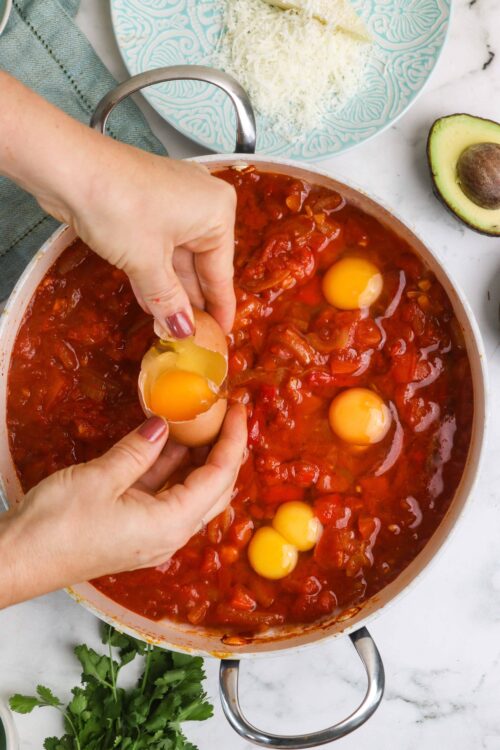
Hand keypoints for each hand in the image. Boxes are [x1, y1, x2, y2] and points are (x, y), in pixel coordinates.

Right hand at [0, 406, 246, 607]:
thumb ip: (138, 450)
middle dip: (224, 449)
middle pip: (214, 487)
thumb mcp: (100, 477)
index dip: (234, 440)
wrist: (18, 561)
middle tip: (226, 413)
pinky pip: (165, 495)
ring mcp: (153, 534)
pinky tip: (167, 441)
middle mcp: (170, 533)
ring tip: (201, 420)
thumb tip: (163, 426)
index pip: (220, 476)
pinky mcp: (135, 529)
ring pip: (190, 491)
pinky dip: (171, 467)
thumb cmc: (56, 526)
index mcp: (171, 523)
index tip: (240, 409)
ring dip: (198, 457)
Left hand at [67, 156, 236, 337]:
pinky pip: (159, 247)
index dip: (219, 309)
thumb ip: (168, 302)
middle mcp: (202, 203)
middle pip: (201, 265)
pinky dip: (154, 273)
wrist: (67, 167)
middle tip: (191, 338)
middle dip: (190, 303)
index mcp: (217, 212)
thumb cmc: (118, 205)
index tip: (221, 336)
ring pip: (177, 258)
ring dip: (169, 292)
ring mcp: (174, 202)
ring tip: (168, 328)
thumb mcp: (147, 263)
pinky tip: (151, 303)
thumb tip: (184, 331)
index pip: (222, 273)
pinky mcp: (147, 205)